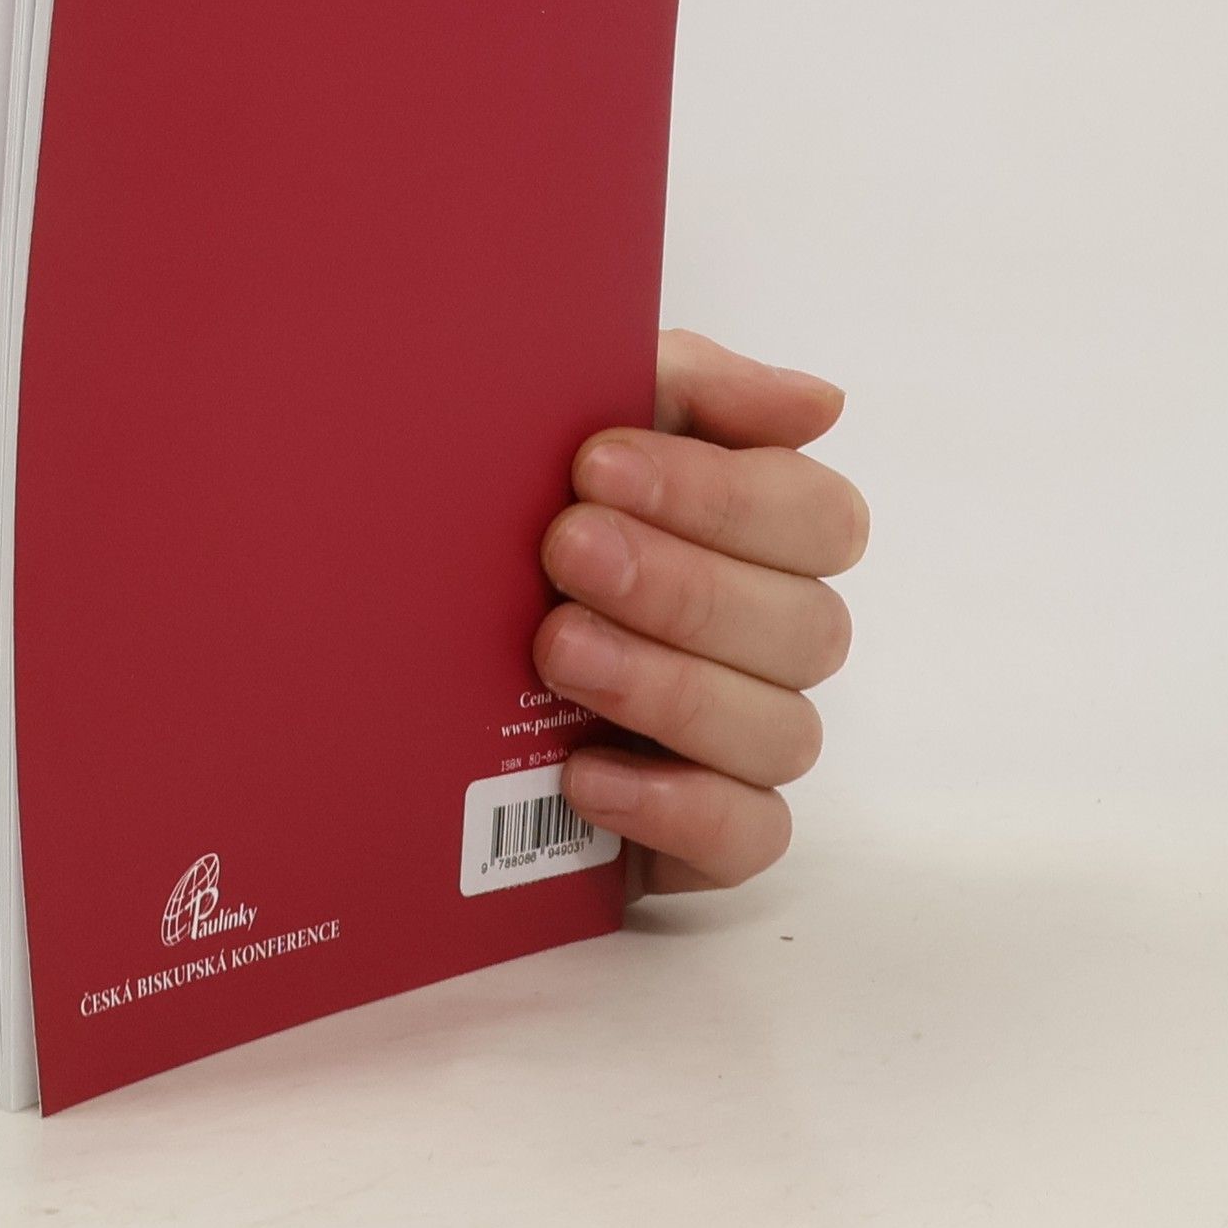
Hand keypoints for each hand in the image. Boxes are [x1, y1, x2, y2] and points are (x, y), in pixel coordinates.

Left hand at [535, 330, 867, 895]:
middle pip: (806, 627)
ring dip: (669, 685)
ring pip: (780, 732)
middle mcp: (772, 640)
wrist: (409, 633)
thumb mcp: (581, 420)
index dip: (720, 494)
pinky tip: (583, 771)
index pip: (817, 518)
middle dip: (681, 585)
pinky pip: (746, 838)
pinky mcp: (704, 835)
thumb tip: (819, 403)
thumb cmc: (523, 512)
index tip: (596, 464)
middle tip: (565, 550)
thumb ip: (692, 388)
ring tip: (558, 649)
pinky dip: (674, 807)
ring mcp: (744, 743)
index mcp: (765, 536)